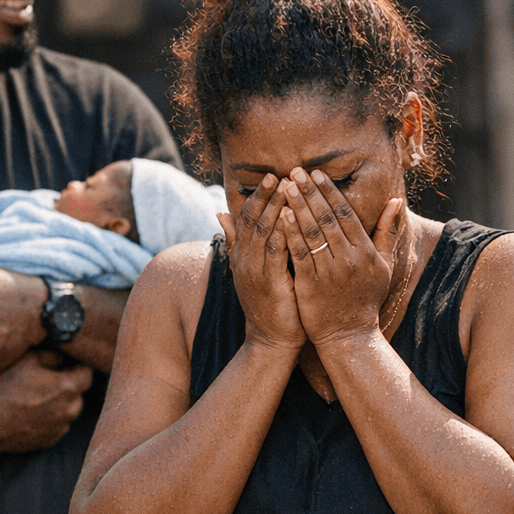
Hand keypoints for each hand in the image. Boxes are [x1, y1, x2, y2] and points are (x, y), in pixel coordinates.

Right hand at [0, 349, 92, 456]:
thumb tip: (63, 358)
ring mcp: (60, 427)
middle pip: (78, 393)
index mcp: (69, 388)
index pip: (87, 373)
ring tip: (37, 396)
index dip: (78, 366)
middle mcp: (70, 410)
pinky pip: (57, 425)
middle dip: (68, 384)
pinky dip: (50, 418)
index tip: (68, 363)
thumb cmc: (3, 389)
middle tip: (48, 379)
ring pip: (68, 410)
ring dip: (60, 403)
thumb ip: (51, 356)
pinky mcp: (49, 440)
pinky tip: (31, 411)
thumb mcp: (26, 361)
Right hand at [217, 173, 306, 352]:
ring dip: (275, 207)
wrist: (271, 339)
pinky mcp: (269, 282)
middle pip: (254, 219)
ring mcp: (255, 270)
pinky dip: (283, 232)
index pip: (247, 216)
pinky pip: (276, 251)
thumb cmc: (270, 302)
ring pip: (264, 231)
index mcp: (242, 254)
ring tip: (288, 188)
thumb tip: (220, 212)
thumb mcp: (253, 269)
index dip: (259, 196)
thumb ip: (239, 241)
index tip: (273, 176)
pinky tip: (292, 217)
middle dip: (267, 195)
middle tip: (281, 174)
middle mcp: (244, 259)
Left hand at [281, 167, 402, 344]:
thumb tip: (395, 200)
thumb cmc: (366, 299)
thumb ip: (386, 232)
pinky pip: (298, 254)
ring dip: (297, 207)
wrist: (349, 336)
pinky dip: (290, 233)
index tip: (316, 174)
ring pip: (311, 232)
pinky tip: (281, 216)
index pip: (346, 214)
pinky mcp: (310, 284)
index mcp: (365, 252)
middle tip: (295, 171)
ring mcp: (328, 272)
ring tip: (285, 187)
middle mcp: (348, 259)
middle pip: (326, 218)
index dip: (330, 192)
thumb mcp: (384, 266)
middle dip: (310, 193)